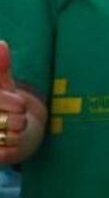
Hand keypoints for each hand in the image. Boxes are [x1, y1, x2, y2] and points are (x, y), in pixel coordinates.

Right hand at [0, 41, 45, 164]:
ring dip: (17, 133)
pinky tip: (7, 143)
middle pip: (12, 120)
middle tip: (14, 119)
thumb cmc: (3, 105)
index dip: (14, 103)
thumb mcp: (1, 85)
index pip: (3, 100)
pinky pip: (7, 153)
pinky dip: (13, 148)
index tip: (18, 104)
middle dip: (18, 119)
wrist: (6, 135)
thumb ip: (0, 67)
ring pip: (11, 135)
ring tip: (10, 130)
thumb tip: (1, 44)